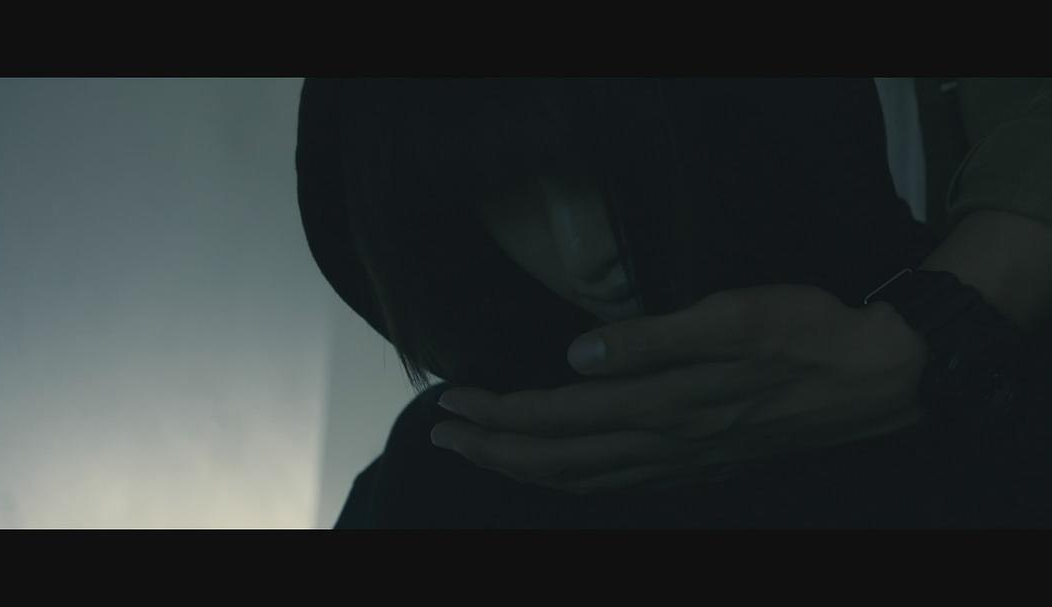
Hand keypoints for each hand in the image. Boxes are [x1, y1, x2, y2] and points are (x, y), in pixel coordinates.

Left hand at [430, 284, 929, 494]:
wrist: (880, 375)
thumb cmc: (809, 334)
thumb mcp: (733, 317)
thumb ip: (652, 338)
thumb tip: (578, 354)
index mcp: (664, 404)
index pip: (555, 418)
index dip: (497, 416)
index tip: (453, 403)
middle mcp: (665, 443)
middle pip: (555, 461)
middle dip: (491, 450)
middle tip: (443, 436)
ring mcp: (682, 461)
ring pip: (582, 480)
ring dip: (523, 468)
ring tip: (482, 453)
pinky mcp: (700, 462)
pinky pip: (617, 485)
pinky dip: (572, 482)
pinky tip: (560, 472)